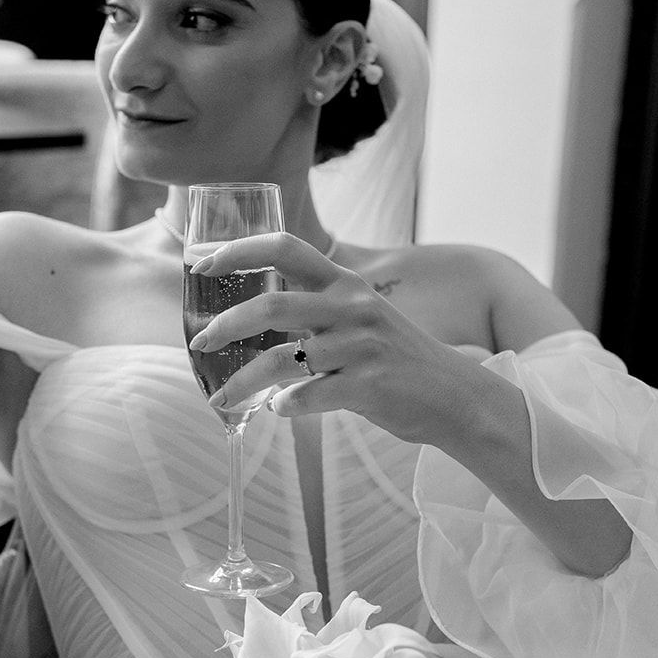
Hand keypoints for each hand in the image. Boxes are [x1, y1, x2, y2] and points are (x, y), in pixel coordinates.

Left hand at [187, 233, 475, 446]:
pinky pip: (308, 396)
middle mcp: (352, 308)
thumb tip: (255, 319)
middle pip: (272, 304)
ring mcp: (361, 347)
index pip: (287, 247)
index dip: (240, 250)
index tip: (204, 264)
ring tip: (222, 397)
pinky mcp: (368, 385)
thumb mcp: (362, 317)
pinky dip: (285, 405)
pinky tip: (279, 410)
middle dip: (226, 324)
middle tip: (200, 340)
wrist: (456, 396)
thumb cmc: (398, 359)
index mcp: (346, 284)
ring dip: (242, 381)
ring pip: (280, 360)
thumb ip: (318, 311)